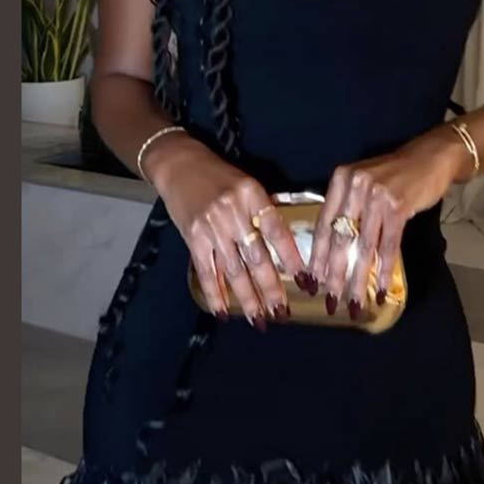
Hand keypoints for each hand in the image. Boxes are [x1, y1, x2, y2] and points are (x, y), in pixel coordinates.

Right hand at [145, 134, 307, 329]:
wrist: (179, 164)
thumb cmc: (218, 176)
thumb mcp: (247, 185)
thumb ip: (262, 212)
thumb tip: (282, 249)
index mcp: (252, 194)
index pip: (277, 231)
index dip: (291, 257)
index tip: (304, 280)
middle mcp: (233, 211)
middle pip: (257, 257)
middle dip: (271, 288)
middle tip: (282, 313)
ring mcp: (211, 226)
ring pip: (234, 270)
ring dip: (247, 298)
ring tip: (259, 319)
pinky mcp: (192, 237)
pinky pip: (206, 271)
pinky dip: (215, 293)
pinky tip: (224, 312)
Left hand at [307, 128, 472, 318]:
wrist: (431, 157)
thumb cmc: (396, 174)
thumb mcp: (363, 183)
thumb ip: (347, 208)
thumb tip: (333, 249)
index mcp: (340, 180)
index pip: (324, 224)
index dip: (318, 256)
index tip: (313, 281)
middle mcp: (355, 186)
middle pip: (340, 238)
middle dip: (334, 274)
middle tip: (330, 300)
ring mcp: (377, 195)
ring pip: (363, 246)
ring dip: (358, 278)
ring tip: (354, 302)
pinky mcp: (398, 206)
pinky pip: (388, 245)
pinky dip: (383, 269)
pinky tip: (380, 287)